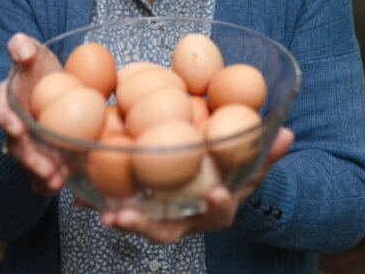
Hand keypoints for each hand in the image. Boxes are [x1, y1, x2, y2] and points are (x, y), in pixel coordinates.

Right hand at [0, 33, 66, 193]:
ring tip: (57, 181)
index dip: (7, 121)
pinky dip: (50, 182)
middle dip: (28, 159)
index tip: (18, 128)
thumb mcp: (33, 52)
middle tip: (45, 168)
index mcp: (7, 102)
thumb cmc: (40, 68)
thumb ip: (22, 47)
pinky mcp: (42, 157)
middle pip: (16, 146)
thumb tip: (22, 51)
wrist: (56, 87)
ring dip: (42, 175)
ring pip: (30, 164)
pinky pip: (43, 175)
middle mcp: (14, 127)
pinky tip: (65, 184)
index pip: (1, 112)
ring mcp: (27, 145)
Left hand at [98, 126, 294, 243]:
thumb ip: (269, 151)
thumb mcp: (254, 163)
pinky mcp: (141, 204)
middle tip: (126, 216)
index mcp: (215, 208)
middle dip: (145, 226)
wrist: (215, 183)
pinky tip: (78, 193)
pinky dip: (99, 201)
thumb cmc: (234, 173)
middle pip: (166, 230)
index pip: (220, 212)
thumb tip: (286, 134)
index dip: (217, 204)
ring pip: (138, 222)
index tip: (214, 191)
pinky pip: (119, 205)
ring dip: (118, 216)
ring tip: (99, 209)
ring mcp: (162, 216)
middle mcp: (186, 219)